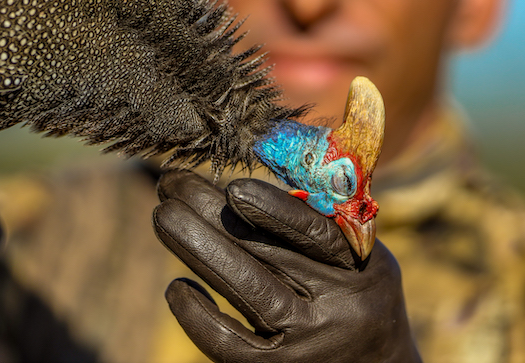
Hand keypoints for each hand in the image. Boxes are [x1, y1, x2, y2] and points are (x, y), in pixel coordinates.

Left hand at [153, 169, 420, 362]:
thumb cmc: (359, 299)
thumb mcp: (361, 261)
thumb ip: (322, 225)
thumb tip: (254, 182)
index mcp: (362, 269)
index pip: (316, 233)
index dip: (273, 208)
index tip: (233, 185)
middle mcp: (339, 307)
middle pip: (268, 254)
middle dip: (214, 212)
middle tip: (172, 183)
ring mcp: (306, 343)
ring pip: (246, 289)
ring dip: (197, 248)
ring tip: (163, 216)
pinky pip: (228, 343)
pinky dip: (198, 315)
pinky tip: (177, 287)